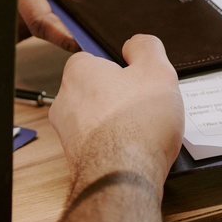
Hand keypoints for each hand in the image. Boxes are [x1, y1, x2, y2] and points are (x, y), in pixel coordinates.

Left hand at [50, 35, 183, 194]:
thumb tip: (137, 45)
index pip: (95, 60)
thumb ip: (146, 48)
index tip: (138, 78)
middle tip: (147, 105)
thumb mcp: (157, 70)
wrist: (124, 177)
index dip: (122, 68)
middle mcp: (65, 101)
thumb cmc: (137, 124)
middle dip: (121, 97)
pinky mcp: (77, 159)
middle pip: (98, 91)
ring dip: (120, 123)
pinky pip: (101, 144)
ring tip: (146, 130)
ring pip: (99, 120)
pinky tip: (136, 150)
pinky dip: (118, 146)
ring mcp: (68, 133)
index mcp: (78, 72)